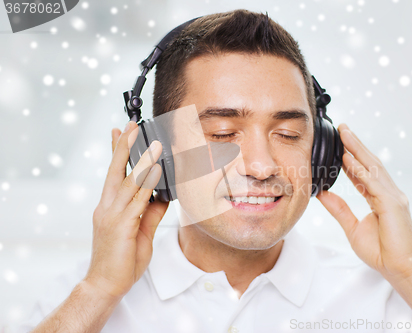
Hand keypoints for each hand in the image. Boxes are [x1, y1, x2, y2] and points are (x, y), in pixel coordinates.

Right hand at [84, 121, 168, 298]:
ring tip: (153, 142)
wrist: (106, 285)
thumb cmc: (121, 259)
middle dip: (124, 146)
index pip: (113, 173)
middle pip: (115, 170)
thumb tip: (163, 195)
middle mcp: (107, 207)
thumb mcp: (140, 231)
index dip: (116, 151)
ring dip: (141, 160)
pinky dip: (147, 183)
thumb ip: (150, 212)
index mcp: (109, 207)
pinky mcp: (121, 226)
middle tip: (131, 124)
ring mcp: (112, 215)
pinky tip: (156, 170)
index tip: (119, 131)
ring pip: (128, 181)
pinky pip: (137, 200)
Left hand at [316, 123, 411, 282]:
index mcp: (380, 197)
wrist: (399, 268)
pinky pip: (373, 183)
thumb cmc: (381, 251)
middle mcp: (389, 193)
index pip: (363, 172)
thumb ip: (339, 209)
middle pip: (370, 163)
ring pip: (372, 168)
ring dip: (357, 149)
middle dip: (355, 145)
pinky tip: (349, 158)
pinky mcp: (393, 204)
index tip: (339, 144)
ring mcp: (393, 196)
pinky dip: (360, 170)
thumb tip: (323, 194)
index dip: (351, 157)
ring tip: (344, 134)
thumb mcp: (353, 227)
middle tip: (342, 128)